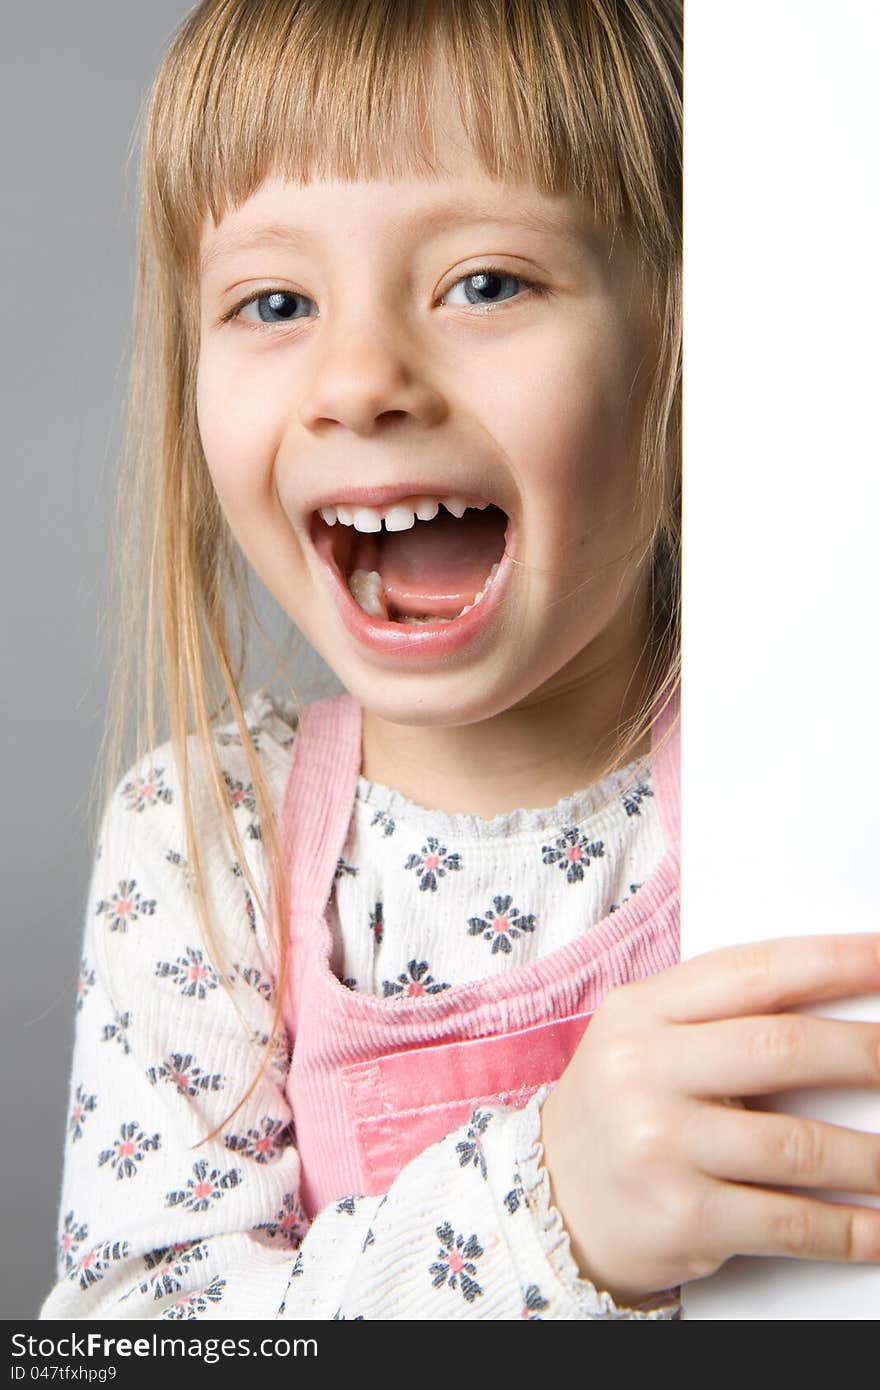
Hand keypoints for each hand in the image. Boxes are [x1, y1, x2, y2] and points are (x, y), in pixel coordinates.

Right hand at [539, 933, 879, 1304]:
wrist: (550, 1201)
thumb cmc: (619, 1108)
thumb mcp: (643, 1039)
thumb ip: (717, 1016)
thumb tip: (834, 1007)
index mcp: (640, 1012)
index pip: (752, 973)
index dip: (832, 964)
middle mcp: (644, 1072)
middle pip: (783, 1049)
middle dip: (868, 1053)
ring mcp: (661, 1146)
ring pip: (798, 1145)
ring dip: (871, 1156)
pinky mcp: (682, 1218)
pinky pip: (788, 1221)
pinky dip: (847, 1230)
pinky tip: (878, 1229)